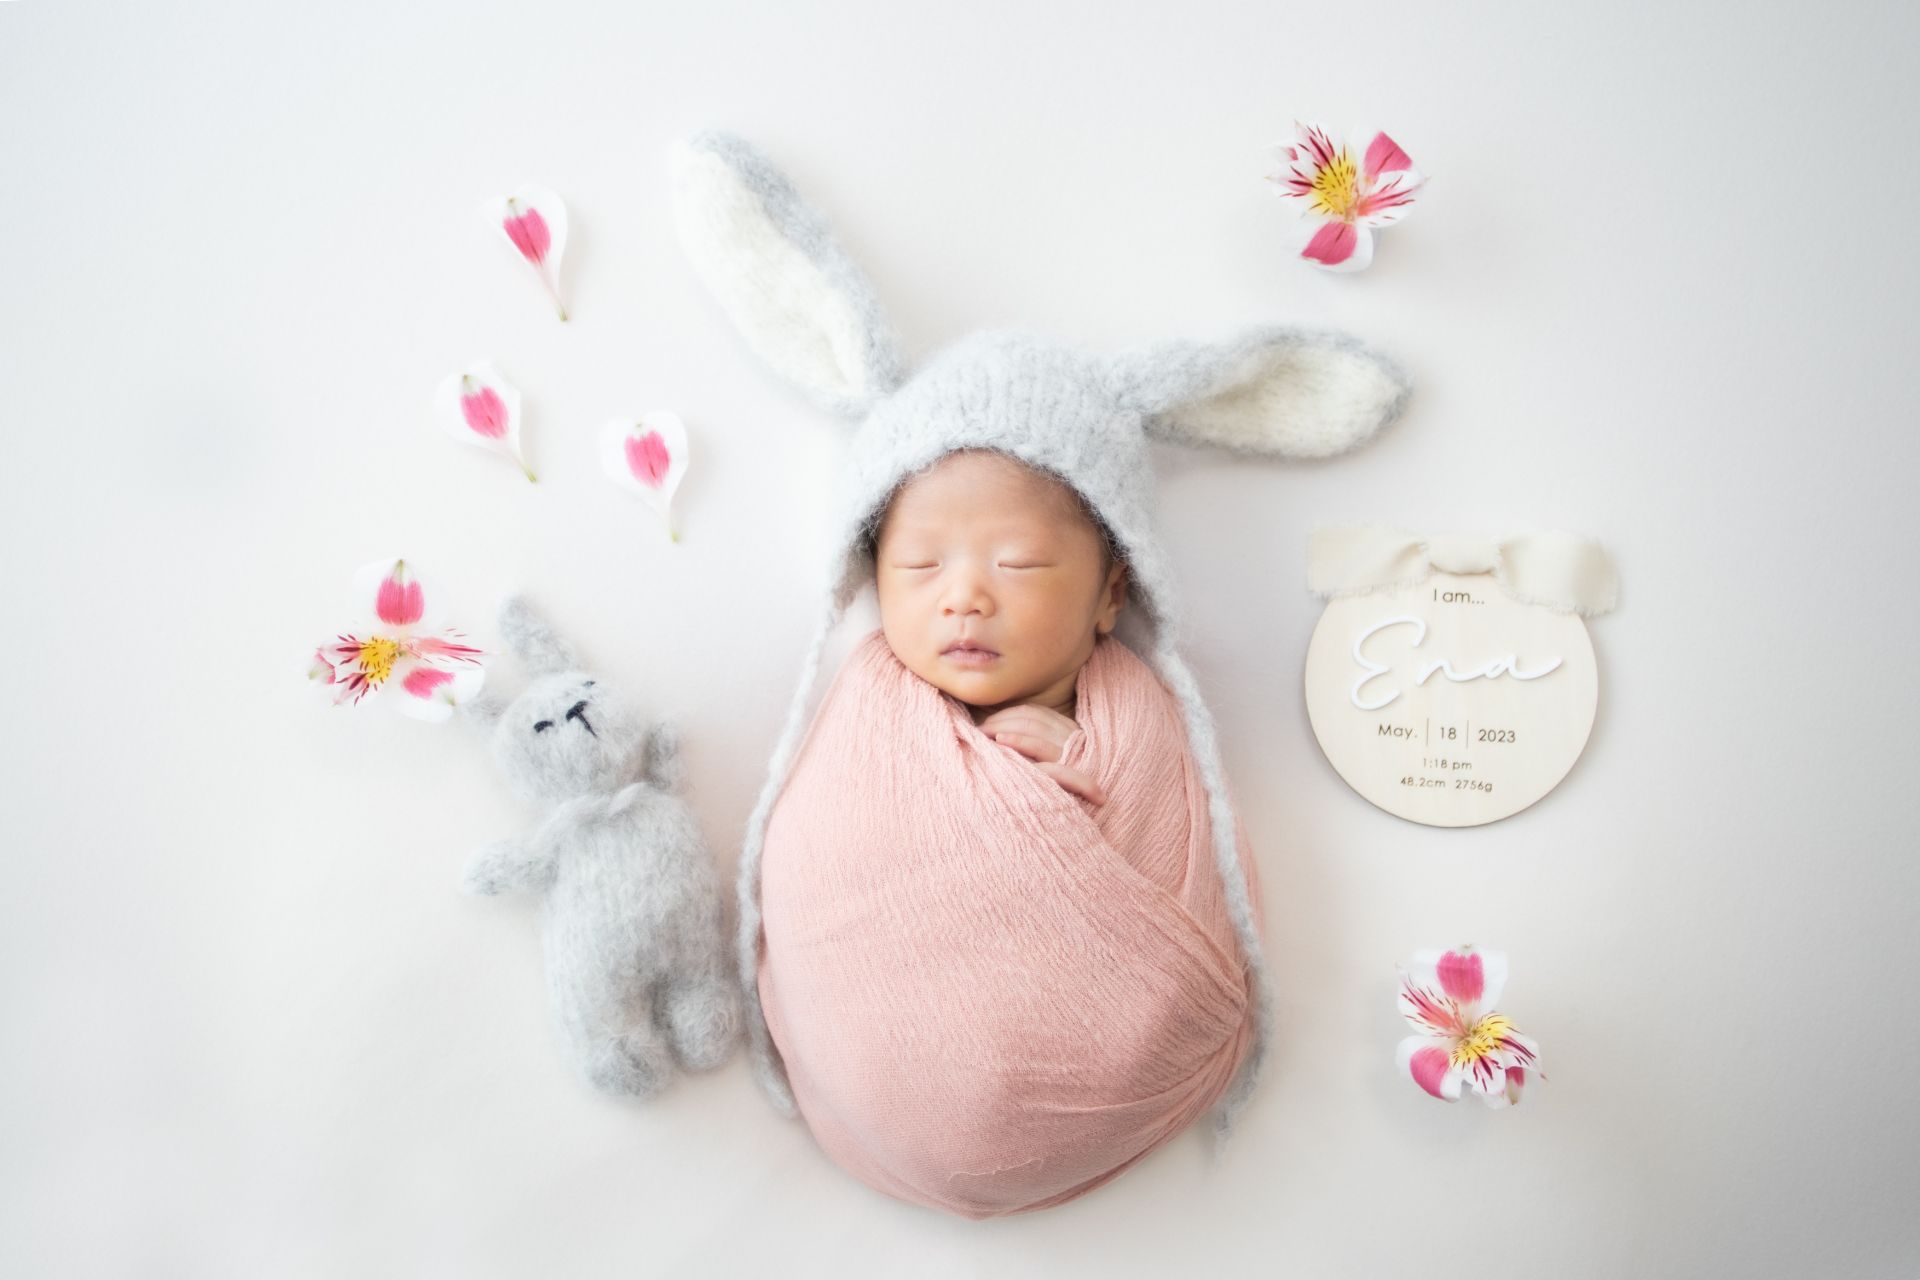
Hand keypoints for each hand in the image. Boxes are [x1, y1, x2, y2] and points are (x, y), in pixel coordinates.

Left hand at [979, 704, 1106, 804]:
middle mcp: (1071, 736)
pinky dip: (1018, 740)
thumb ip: (1043, 750)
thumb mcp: (1062, 766)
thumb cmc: (1076, 795)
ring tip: (982, 733)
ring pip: (1031, 726)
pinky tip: (1000, 741)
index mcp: (1071, 732)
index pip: (1036, 713)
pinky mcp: (1067, 764)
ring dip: (1003, 726)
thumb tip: (1007, 742)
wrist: (1108, 811)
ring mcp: (1069, 749)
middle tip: (978, 730)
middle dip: (1002, 719)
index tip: (989, 723)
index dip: (1010, 714)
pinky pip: (1039, 745)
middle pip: (1030, 716)